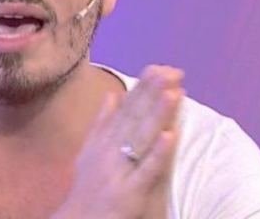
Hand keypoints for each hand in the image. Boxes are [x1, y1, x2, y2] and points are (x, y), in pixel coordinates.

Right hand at [52, 65, 184, 218]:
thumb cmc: (87, 189)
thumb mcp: (89, 152)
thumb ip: (101, 124)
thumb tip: (111, 95)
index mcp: (104, 140)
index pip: (126, 108)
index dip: (142, 87)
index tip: (159, 66)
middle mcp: (110, 150)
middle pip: (134, 117)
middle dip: (152, 93)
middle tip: (171, 70)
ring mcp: (119, 170)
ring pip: (141, 138)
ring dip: (157, 114)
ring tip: (173, 92)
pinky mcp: (129, 192)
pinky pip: (146, 171)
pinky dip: (157, 153)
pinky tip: (170, 135)